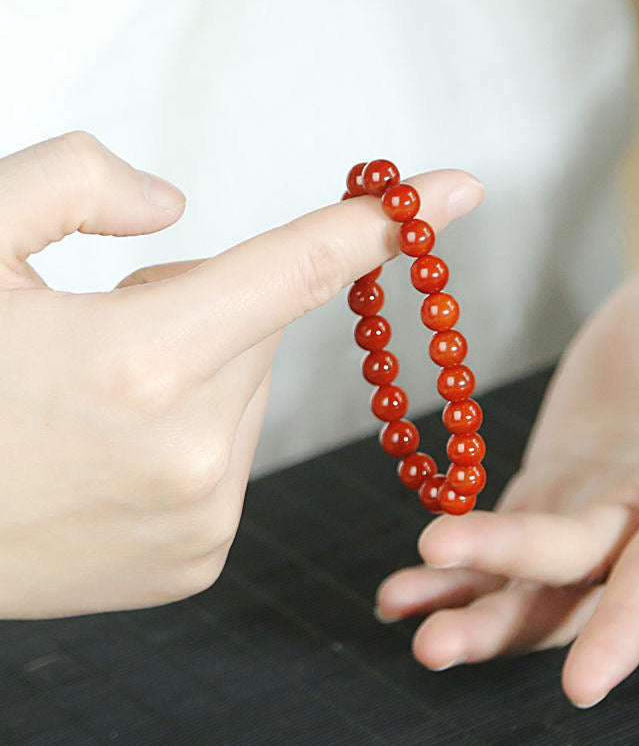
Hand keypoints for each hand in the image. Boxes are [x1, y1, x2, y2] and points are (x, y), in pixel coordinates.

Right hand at [0, 132, 482, 617]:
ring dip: (193, 376)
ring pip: (245, 396)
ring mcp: (200, 517)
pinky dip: (188, 437)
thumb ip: (73, 185)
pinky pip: (228, 459)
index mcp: (140, 360)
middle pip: (259, 332)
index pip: (300, 267)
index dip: (384, 221)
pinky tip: (109, 453)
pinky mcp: (197, 559)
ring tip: (95, 402)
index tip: (459, 188)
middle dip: (201, 314)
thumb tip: (176, 204)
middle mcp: (190, 451)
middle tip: (106, 336)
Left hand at [377, 178, 638, 706]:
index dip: (629, 626)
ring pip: (531, 570)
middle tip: (434, 641)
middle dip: (507, 613)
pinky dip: (461, 549)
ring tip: (396, 608)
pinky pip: (506, 520)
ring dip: (467, 595)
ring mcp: (603, 496)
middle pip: (576, 584)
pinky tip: (409, 575)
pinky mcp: (562, 469)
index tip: (584, 684)